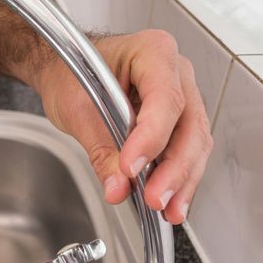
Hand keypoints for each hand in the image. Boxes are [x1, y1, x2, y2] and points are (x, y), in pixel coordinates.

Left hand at [33, 31, 211, 223]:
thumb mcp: (77, 109)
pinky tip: (171, 204)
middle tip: (155, 200)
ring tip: (167, 210)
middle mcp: (176, 73)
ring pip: (195, 143)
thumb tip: (117, 186)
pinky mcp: (179, 123)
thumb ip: (101, 149)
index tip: (131, 168)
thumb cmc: (72, 72)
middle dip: (173, 169)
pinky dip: (179, 179)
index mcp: (153, 52)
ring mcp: (183, 97)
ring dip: (182, 180)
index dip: (151, 137)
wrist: (67, 67)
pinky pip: (187, 152)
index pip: (164, 99)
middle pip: (188, 125)